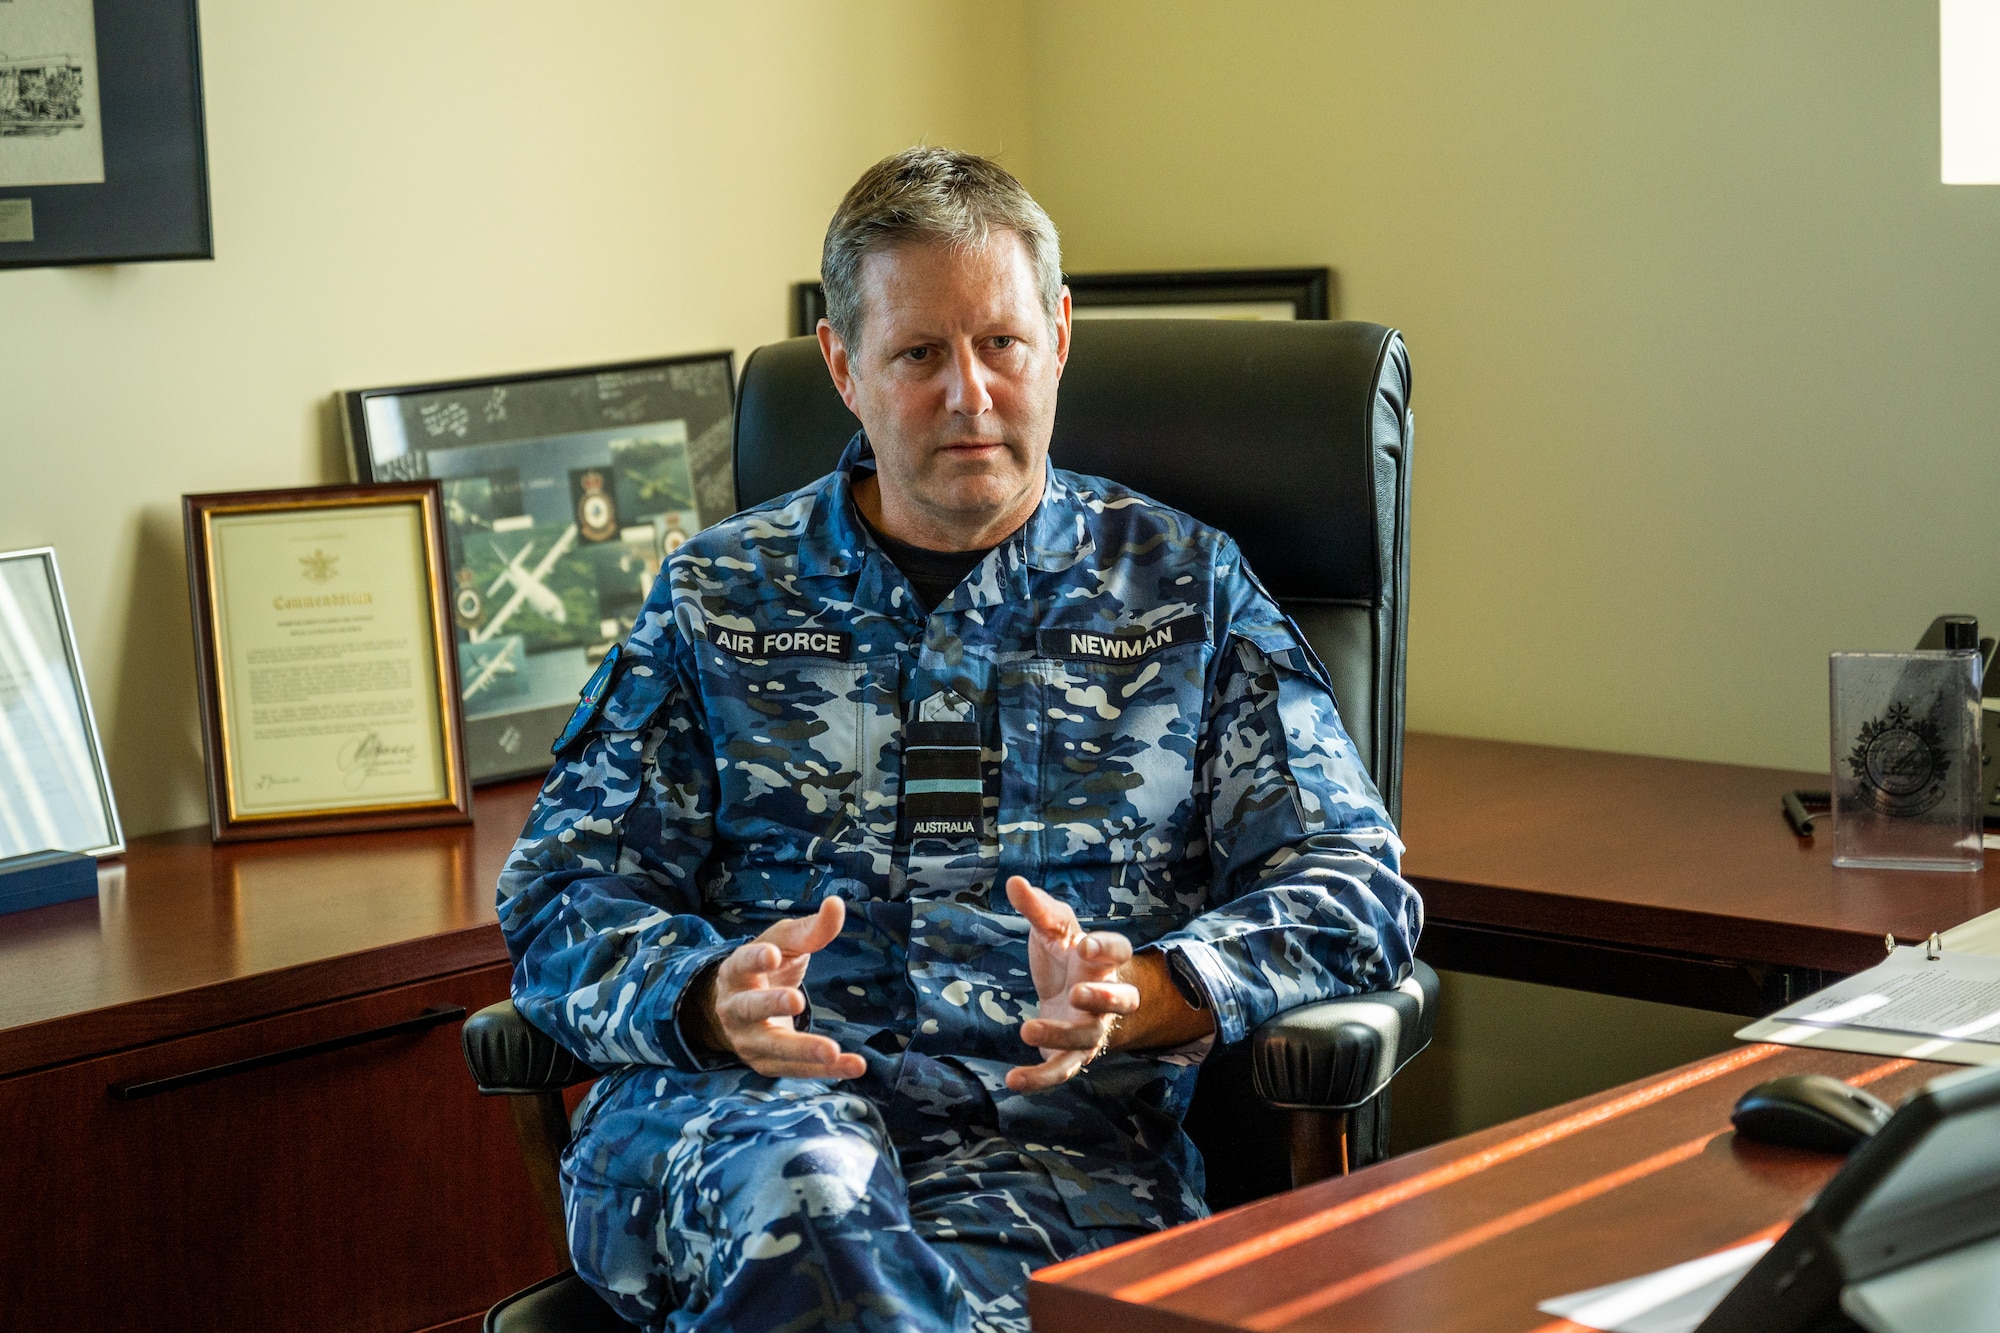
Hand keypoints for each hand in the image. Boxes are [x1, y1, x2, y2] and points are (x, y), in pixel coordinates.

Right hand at [689, 896, 865, 1080]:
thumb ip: (811, 929)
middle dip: (771, 1005)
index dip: (755, 960)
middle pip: (749, 1008)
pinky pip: (797, 1069)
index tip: (773, 954)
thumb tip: (837, 904)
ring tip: (833, 1051)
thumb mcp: (784, 943)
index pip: (742, 963)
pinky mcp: (766, 1064)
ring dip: (803, 1050)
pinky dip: (826, 1071)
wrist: (738, 1010)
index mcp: (735, 972)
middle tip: (797, 1001)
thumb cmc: (767, 968)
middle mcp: (735, 1008)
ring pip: (773, 1047)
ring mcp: (748, 1040)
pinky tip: (855, 1066)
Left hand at [1004, 875, 1139, 1092]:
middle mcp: (1106, 998)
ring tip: (1027, 1029)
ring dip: (1061, 1036)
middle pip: (1122, 1000)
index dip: (1107, 948)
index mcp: (1103, 961)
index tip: (1085, 944)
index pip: (1119, 951)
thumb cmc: (1066, 957)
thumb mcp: (1052, 929)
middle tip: (1078, 993)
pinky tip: (1013, 1080)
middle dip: (1104, 998)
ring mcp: (1091, 1029)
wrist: (1071, 996)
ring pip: (1087, 1038)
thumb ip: (1037, 909)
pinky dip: (1039, 1079)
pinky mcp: (1071, 1055)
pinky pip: (1061, 1071)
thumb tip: (1014, 882)